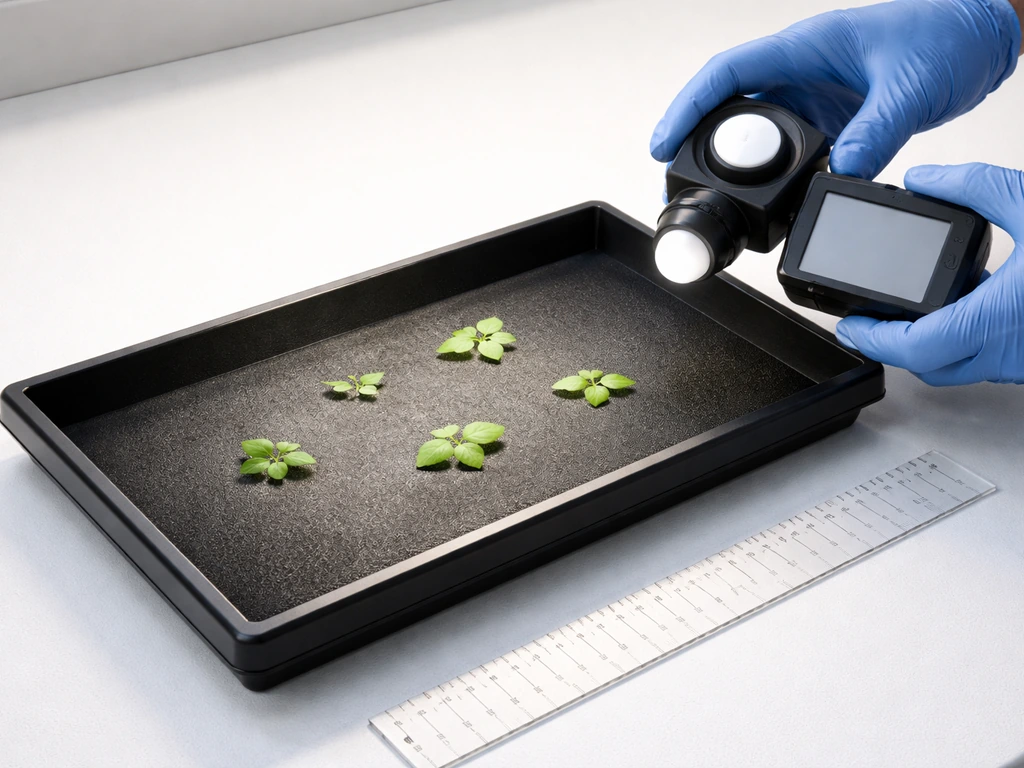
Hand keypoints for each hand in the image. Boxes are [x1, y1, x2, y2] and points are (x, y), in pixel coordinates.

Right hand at [649, 0, 1020, 180]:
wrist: (981, 37)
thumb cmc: (947, 34)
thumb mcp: (909, 87)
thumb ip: (874, 134)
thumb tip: (841, 177)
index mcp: (806, 48)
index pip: (728, 74)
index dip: (687, 108)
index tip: (661, 144)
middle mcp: (801, 73)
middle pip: (729, 111)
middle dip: (696, 148)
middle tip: (679, 187)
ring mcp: (813, 98)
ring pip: (756, 137)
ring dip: (736, 168)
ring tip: (717, 203)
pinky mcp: (830, 122)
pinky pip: (790, 154)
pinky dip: (777, 179)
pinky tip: (773, 203)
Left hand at [835, 163, 1023, 385]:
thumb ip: (973, 185)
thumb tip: (926, 176)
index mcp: (1002, 319)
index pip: (915, 348)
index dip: (873, 340)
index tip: (849, 324)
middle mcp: (1013, 352)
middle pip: (929, 366)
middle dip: (895, 344)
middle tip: (872, 318)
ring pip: (960, 368)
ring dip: (930, 345)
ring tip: (912, 311)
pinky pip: (990, 361)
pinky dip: (967, 341)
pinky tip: (972, 306)